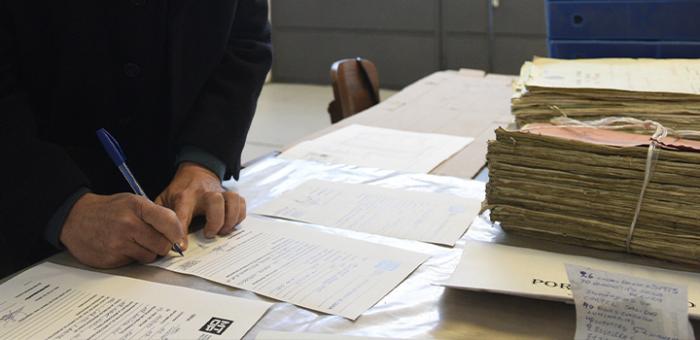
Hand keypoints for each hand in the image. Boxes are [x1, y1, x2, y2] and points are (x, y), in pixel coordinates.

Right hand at [60, 193, 185, 267]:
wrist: (74, 218)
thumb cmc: (109, 210)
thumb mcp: (132, 202)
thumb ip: (156, 215)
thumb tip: (178, 236)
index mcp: (136, 207)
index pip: (169, 222)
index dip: (178, 233)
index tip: (179, 239)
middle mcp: (128, 224)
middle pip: (163, 245)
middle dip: (162, 245)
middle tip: (153, 240)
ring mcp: (118, 243)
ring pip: (150, 256)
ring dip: (147, 252)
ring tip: (134, 241)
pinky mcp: (111, 258)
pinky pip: (134, 263)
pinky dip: (132, 257)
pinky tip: (121, 247)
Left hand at [156, 162, 245, 247]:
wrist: (196, 171)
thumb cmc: (180, 190)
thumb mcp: (164, 199)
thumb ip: (160, 216)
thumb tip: (156, 237)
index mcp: (184, 196)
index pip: (182, 214)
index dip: (182, 233)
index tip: (183, 248)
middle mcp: (204, 193)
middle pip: (215, 201)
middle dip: (215, 221)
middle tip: (209, 234)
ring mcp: (220, 192)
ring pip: (232, 200)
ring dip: (230, 219)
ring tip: (223, 231)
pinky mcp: (230, 194)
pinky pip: (241, 203)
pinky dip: (239, 215)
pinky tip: (230, 223)